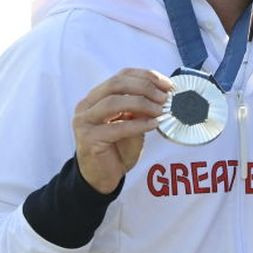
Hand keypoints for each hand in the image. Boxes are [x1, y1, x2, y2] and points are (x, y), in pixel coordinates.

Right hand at [72, 68, 172, 193]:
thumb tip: (162, 94)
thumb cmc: (118, 147)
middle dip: (145, 87)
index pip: (122, 76)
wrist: (102, 176)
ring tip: (160, 110)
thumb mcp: (132, 121)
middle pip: (116, 84)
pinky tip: (153, 124)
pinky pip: (117, 127)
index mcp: (96, 96)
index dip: (146, 76)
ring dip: (142, 103)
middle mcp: (87, 105)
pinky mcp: (89, 139)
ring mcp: (84, 122)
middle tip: (165, 97)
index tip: (167, 84)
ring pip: (113, 102)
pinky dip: (138, 124)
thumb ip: (140, 107)